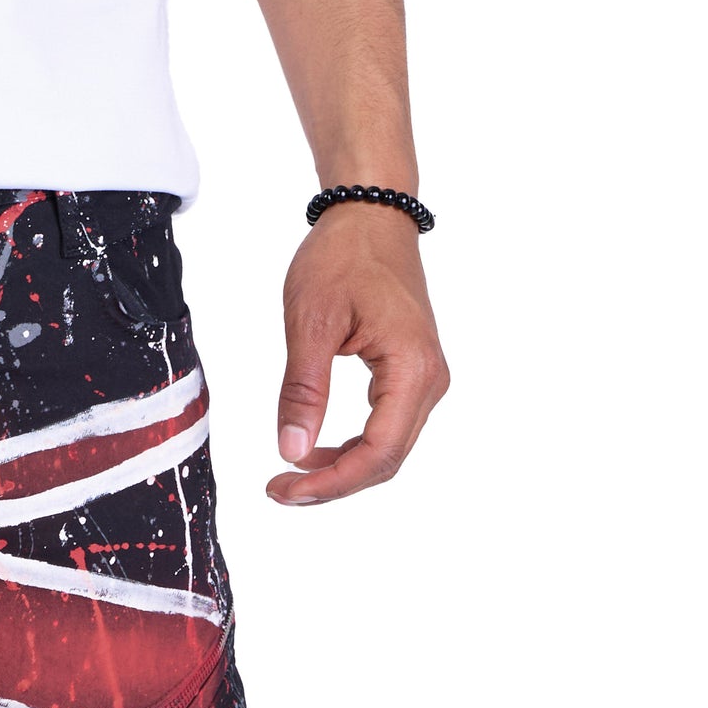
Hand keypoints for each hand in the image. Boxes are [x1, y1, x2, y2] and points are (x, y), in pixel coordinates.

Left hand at [269, 205, 448, 504]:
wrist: (372, 216)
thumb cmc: (344, 256)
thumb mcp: (310, 322)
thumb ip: (303, 391)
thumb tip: (291, 451)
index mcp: (411, 368)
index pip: (378, 453)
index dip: (331, 484)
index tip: (284, 490)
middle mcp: (429, 380)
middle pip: (385, 461)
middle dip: (332, 484)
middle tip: (278, 490)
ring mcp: (424, 379)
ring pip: (386, 451)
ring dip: (340, 470)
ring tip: (289, 474)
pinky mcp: (411, 376)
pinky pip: (385, 429)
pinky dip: (349, 449)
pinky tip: (314, 450)